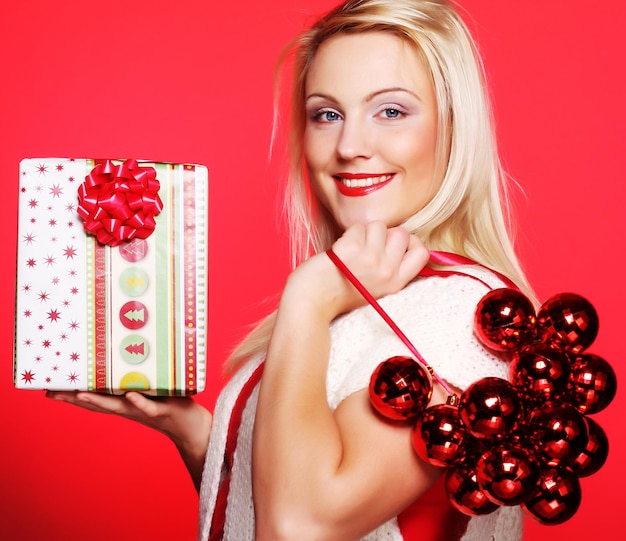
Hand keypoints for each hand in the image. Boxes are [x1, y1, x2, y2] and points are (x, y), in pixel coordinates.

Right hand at [46, 390, 211, 489]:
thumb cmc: (171, 405)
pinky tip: (130, 396)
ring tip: (80, 394)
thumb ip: (138, 377)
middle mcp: (130, 408)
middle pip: (98, 403)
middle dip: (74, 398)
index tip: (48, 388)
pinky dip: (140, 402)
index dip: (71, 394)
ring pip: (119, 406)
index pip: (95, 398)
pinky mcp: (164, 410)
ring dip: (99, 401)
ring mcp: (146, 410)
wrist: (193, 428)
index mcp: (125, 402)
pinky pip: (151, 406)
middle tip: (51, 392)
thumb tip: (126, 355)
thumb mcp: (151, 389)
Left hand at [284, 222, 428, 320]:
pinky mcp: (351, 249)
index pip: (422, 253)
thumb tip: (401, 241)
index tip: (395, 245)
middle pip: (401, 233)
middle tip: (367, 249)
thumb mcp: (376, 289)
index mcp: (396, 283)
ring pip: (379, 226)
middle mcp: (387, 271)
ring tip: (352, 252)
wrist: (311, 303)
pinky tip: (340, 251)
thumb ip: (391, 270)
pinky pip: (358, 227)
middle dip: (384, 235)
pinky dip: (348, 235)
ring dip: (364, 233)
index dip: (411, 243)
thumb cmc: (341, 293)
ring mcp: (370, 259)